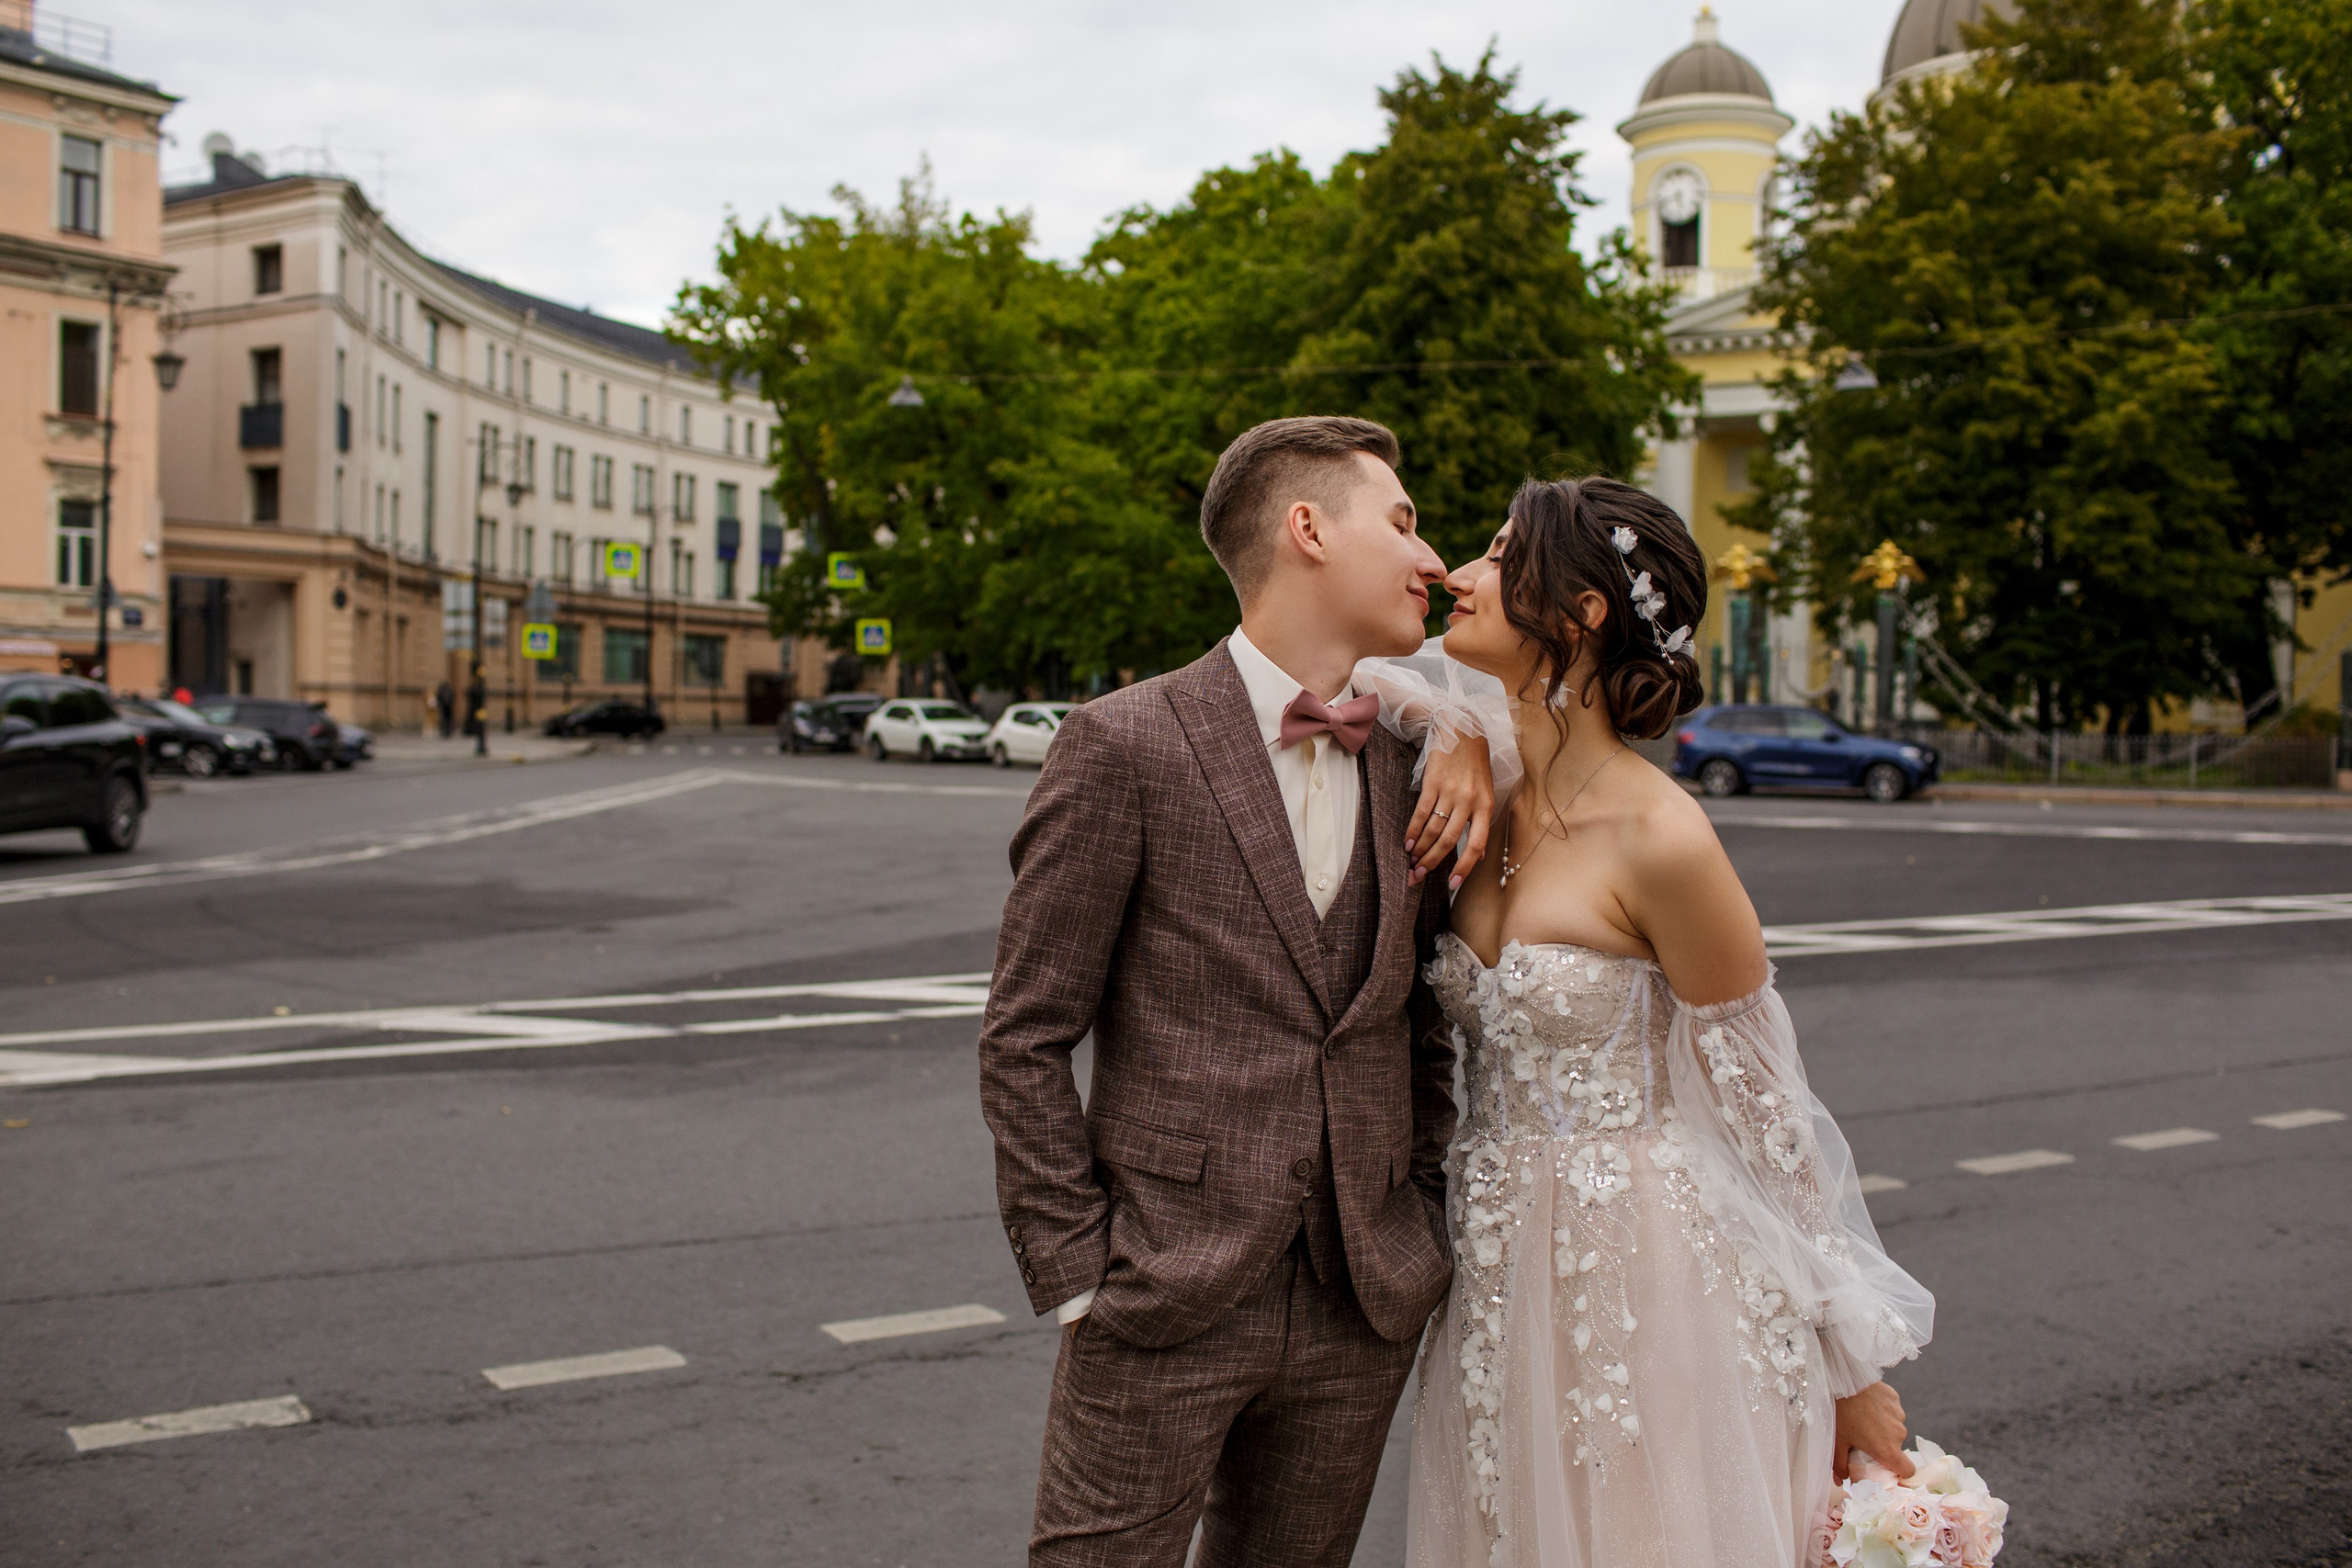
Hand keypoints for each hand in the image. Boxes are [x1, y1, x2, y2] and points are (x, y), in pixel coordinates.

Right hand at [1406, 736, 1493, 889]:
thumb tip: (1480, 854)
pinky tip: (1408, 843)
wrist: (1462, 730)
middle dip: (1433, 862)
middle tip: (1419, 876)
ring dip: (1421, 849)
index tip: (1452, 884)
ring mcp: (1451, 791)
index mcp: (1485, 806)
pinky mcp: (1433, 782)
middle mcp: (1469, 800)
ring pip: (1433, 829)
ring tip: (1412, 861)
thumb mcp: (1486, 792)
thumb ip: (1482, 821)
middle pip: (1449, 840)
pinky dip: (1413, 830)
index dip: (1465, 867)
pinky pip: (1421, 812)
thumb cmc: (1475, 764)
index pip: (1477, 844)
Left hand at [1832, 1381, 1912, 1483]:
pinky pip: (1893, 1412)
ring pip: (1894, 1429)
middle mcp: (1899, 1433)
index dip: (1899, 1473)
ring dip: (1883, 1429)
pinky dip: (1883, 1413)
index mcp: (1887, 1448)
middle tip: (1864, 1441)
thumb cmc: (1840, 1413)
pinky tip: (1867, 1406)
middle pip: (1897, 1448)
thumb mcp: (1836, 1442)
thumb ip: (1840, 1466)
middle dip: (1883, 1448)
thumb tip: (1841, 1481)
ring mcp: (1899, 1415)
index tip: (1886, 1469)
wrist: (1843, 1379)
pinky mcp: (1896, 1399)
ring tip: (1863, 1420)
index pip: (1907, 1470)